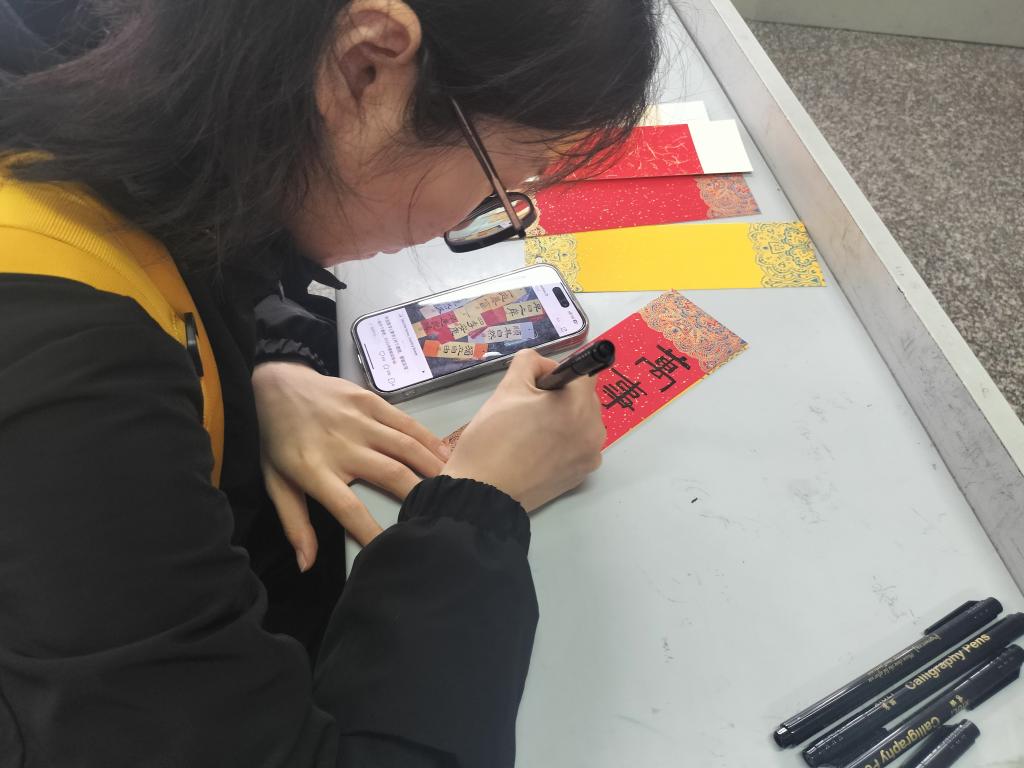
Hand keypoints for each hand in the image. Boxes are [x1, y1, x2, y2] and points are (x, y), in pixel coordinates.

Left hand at [252, 362, 448, 568]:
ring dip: (432, 467)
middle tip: (440, 514)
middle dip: (418, 496)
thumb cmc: (277, 441)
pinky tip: (445, 454)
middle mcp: (341, 445)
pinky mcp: (370, 401)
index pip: (349, 508)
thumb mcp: (276, 484)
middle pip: (389, 474)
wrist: (276, 385)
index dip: (372, 531)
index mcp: (314, 470)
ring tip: (454, 485)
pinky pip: (405, 422)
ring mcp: (358, 420)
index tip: (393, 550)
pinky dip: (428, 439)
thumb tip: (305, 564)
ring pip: (404, 446)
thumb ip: (294, 524)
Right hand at [442, 349, 604, 511]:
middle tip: (527, 410)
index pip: (584, 372)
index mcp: (578, 405)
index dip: (557, 372)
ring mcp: (590, 456)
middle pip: (585, 398)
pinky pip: (579, 446)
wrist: (483, 492)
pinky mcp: (582, 475)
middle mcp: (594, 430)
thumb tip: (544, 367)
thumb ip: (529, 362)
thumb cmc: (493, 437)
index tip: (536, 385)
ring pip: (582, 422)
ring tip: (530, 432)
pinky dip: (564, 443)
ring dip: (564, 419)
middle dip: (561, 397)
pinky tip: (537, 451)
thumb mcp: (507, 387)